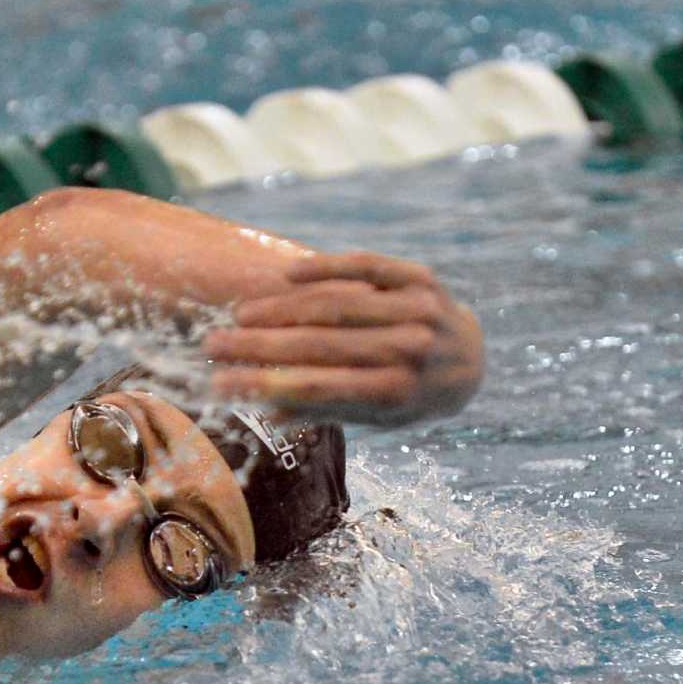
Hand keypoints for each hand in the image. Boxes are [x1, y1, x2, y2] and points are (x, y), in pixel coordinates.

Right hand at [204, 251, 483, 424]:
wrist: (470, 360)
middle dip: (258, 345)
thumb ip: (322, 410)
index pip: (314, 387)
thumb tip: (261, 409)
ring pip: (336, 304)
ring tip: (240, 314)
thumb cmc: (409, 397)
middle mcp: (410, 349)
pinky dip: (326, 267)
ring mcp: (418, 309)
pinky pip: (366, 266)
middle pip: (318, 345)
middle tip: (212, 344)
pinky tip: (288, 275)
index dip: (262, 384)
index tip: (218, 381)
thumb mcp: (373, 417)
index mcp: (395, 392)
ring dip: (281, 308)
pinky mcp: (421, 277)